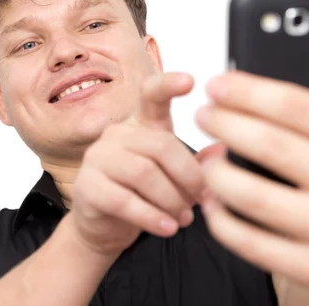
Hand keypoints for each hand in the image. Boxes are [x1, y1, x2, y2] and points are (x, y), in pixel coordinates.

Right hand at [67, 72, 206, 255]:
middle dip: (188, 177)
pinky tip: (167, 228)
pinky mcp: (86, 186)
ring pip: (144, 173)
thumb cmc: (143, 196)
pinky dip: (151, 217)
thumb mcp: (174, 178)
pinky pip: (124, 200)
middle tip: (201, 201)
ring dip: (171, 200)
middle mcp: (117, 133)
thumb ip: (197, 164)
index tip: (190, 81)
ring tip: (184, 219)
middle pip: (161, 145)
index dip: (168, 84)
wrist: (105, 228)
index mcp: (141, 125)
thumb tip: (222, 149)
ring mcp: (98, 158)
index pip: (150, 95)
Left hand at [195, 14, 308, 305]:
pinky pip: (249, 241)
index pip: (297, 106)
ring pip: (251, 195)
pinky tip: (212, 198)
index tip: (217, 82)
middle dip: (222, 123)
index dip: (247, 89)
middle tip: (202, 114)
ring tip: (205, 153)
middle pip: (269, 145)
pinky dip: (220, 217)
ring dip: (214, 170)